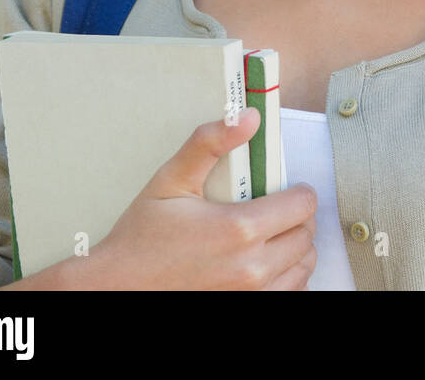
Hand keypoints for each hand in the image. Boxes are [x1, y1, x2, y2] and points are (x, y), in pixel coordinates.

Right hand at [72, 107, 318, 289]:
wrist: (117, 287)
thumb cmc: (142, 236)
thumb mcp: (171, 180)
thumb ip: (210, 143)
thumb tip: (249, 116)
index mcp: (240, 230)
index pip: (304, 204)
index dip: (297, 190)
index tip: (282, 188)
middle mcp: (252, 267)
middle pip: (307, 234)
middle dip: (296, 216)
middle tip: (274, 208)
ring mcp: (251, 294)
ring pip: (304, 265)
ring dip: (295, 246)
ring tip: (271, 234)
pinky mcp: (246, 309)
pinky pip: (291, 290)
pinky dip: (287, 275)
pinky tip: (266, 262)